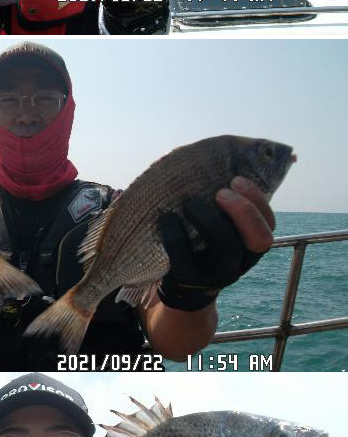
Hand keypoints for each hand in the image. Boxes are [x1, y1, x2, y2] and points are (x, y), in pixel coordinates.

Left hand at [143, 175, 275, 358]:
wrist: (183, 285)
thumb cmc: (203, 240)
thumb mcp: (220, 222)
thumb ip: (227, 196)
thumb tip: (235, 151)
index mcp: (251, 242)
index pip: (269, 223)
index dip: (257, 200)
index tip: (236, 179)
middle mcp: (242, 260)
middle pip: (259, 240)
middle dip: (244, 212)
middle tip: (220, 192)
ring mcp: (220, 275)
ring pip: (227, 250)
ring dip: (209, 220)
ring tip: (190, 202)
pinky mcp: (193, 282)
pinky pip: (185, 260)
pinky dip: (175, 236)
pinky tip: (167, 219)